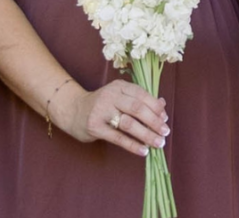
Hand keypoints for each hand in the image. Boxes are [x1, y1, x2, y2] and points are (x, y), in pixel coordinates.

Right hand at [53, 79, 169, 154]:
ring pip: (129, 123)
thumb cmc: (102, 105)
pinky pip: (118, 137)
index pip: (142, 95)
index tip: (165, 119)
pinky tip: (143, 151)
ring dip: (146, 135)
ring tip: (158, 143)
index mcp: (119, 86)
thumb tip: (163, 104)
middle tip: (165, 132)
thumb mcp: (119, 96)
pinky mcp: (95, 127)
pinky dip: (133, 145)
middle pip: (137, 108)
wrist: (72, 111)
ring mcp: (101, 111)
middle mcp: (110, 96)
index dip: (156, 107)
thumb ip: (140, 99)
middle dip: (154, 122)